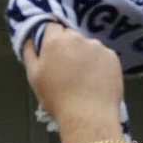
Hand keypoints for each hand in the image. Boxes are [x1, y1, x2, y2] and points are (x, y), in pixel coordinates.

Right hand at [20, 23, 123, 137]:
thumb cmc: (57, 98)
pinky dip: (99, 64)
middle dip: (68, 47)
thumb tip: (30, 38)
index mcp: (56, 41)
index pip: (52, 27)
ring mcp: (98, 46)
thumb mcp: (34, 76)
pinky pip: (102, 56)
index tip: (52, 53)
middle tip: (67, 68)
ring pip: (88, 46)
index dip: (51, 38)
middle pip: (71, 35)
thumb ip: (29, 52)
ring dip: (84, 55)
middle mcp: (78, 38)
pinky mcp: (113, 57)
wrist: (88, 116)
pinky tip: (96, 80)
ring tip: (83, 78)